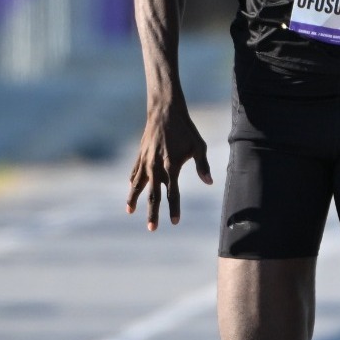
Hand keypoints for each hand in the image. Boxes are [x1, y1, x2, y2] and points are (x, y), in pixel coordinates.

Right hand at [127, 105, 211, 230]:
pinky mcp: (140, 155)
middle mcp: (156, 166)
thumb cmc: (185, 129)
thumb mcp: (198, 146)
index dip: (174, 209)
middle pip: (153, 194)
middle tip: (152, 228)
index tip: (174, 222)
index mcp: (171, 165)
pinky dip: (133, 182)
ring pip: (138, 185)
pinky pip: (135, 172)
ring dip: (134, 199)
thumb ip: (202, 166)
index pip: (173, 193)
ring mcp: (146, 161)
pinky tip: (131, 189)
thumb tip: (209, 182)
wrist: (165, 111)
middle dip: (152, 212)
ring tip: (130, 211)